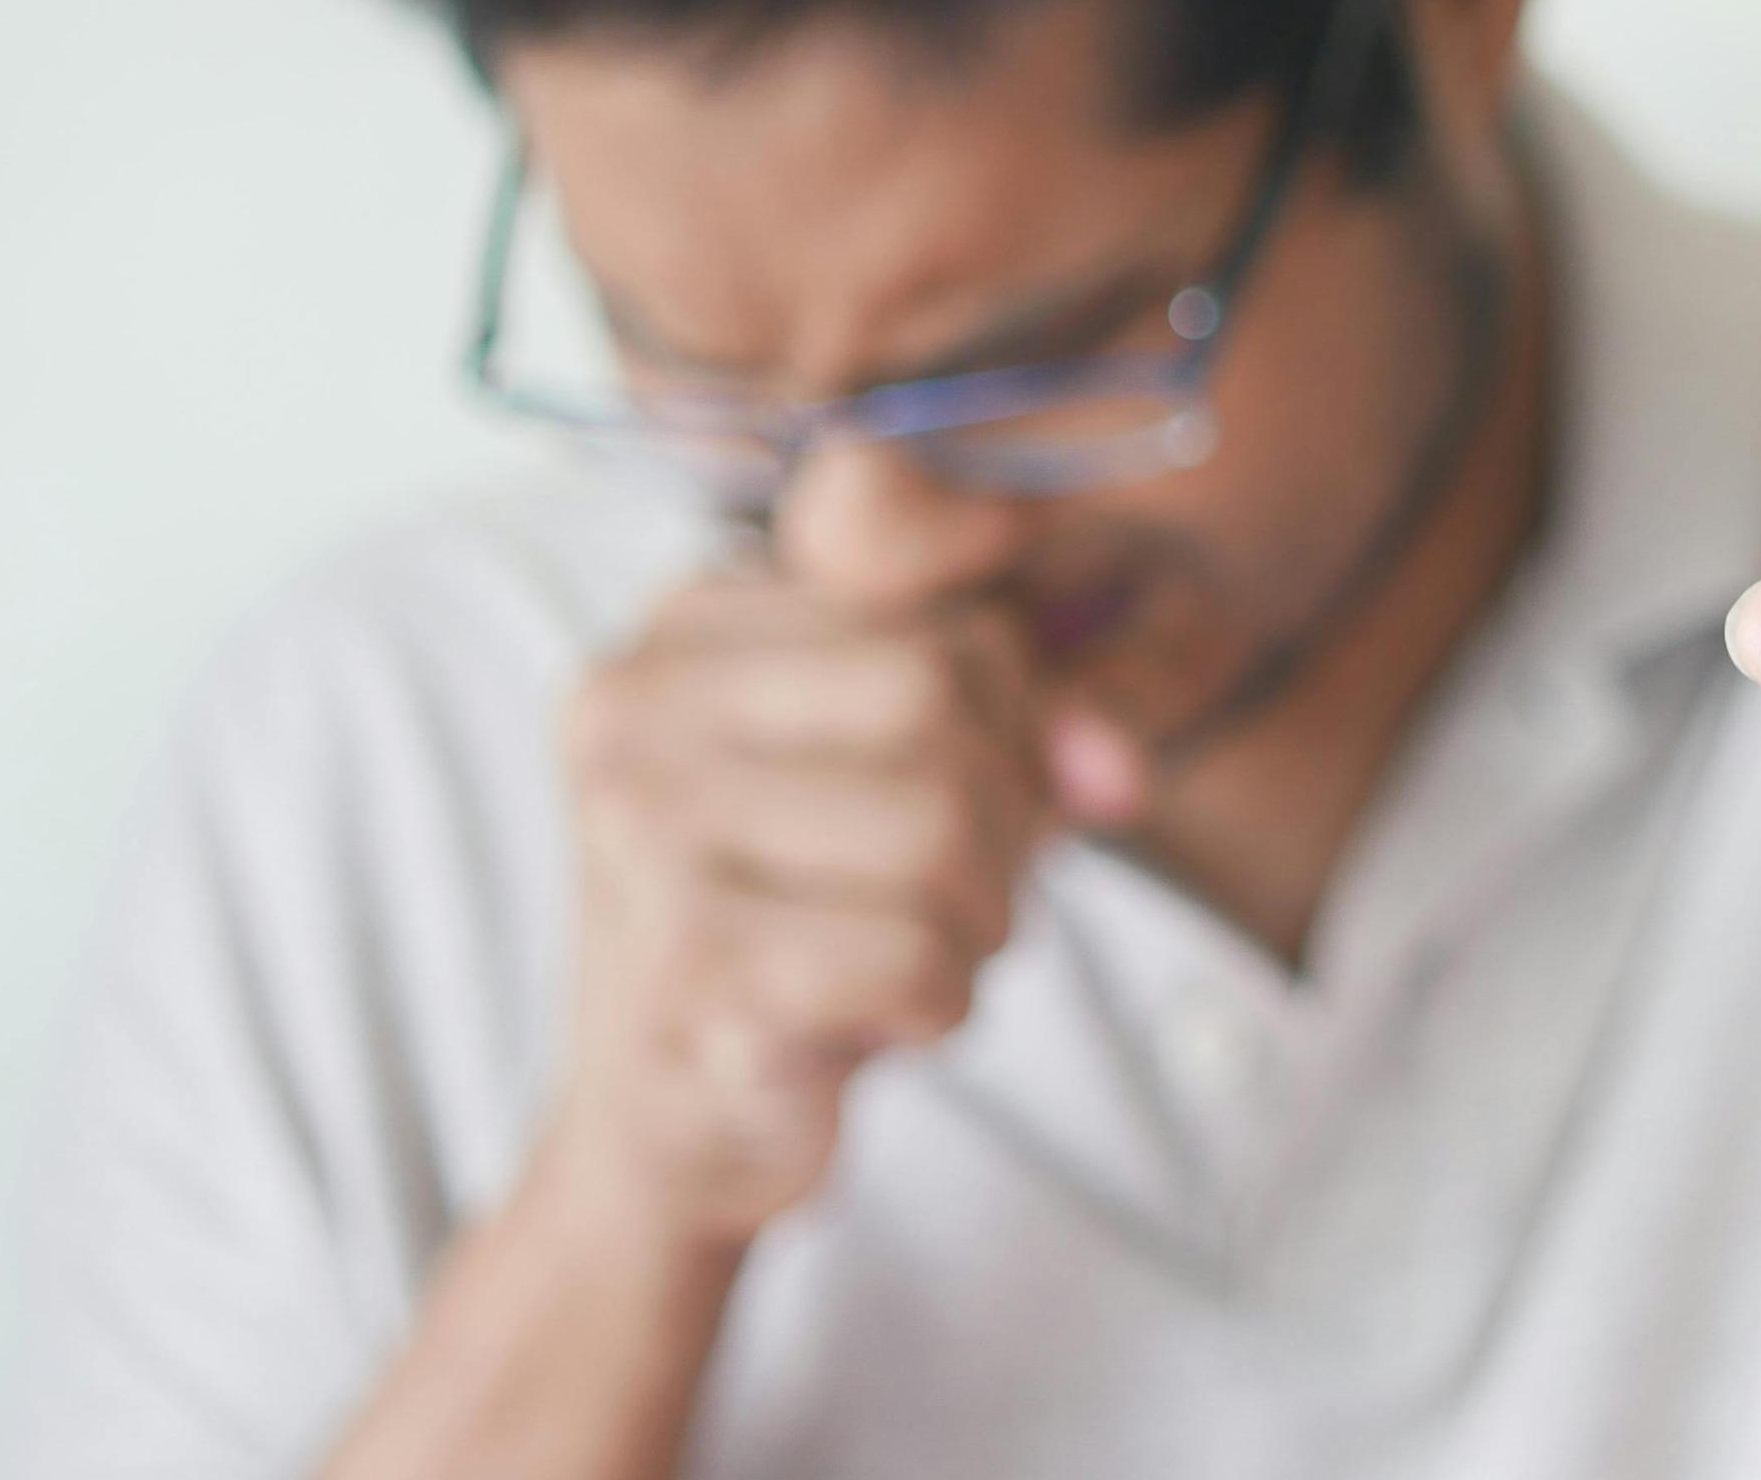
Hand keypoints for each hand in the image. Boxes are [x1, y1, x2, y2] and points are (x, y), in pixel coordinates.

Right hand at [540, 571, 1136, 1247]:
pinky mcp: (682, 963)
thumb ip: (1035, 735)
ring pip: (936, 825)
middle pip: (938, 702)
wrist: (667, 1131)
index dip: (1019, 736)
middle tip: (965, 902)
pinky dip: (940, 1002)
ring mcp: (645, 832)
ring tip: (921, 958)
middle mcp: (638, 708)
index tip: (986, 811)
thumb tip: (1122, 771)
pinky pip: (911, 954)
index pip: (949, 631)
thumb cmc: (801, 932)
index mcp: (686, 630)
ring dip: (979, 923)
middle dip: (1002, 823)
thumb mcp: (915, 787)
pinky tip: (883, 1019)